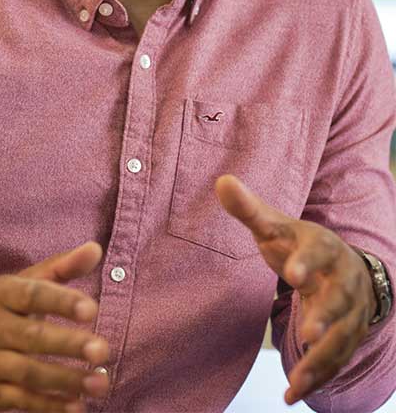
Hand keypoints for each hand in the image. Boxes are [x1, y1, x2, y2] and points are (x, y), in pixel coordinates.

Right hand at [0, 241, 109, 412]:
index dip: (60, 301)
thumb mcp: (21, 284)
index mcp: (1, 294)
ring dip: (66, 380)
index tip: (91, 309)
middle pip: (32, 336)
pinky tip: (77, 406)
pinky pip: (22, 402)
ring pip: (28, 373)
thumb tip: (95, 249)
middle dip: (68, 343)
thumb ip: (60, 268)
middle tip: (102, 349)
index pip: (31, 295)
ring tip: (101, 382)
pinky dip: (49, 406)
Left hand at [215, 175, 376, 405]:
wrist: (345, 266)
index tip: (291, 273)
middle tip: (308, 331)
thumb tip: (221, 181)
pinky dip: (318, 379)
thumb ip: (248, 208)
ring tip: (296, 382)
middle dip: (326, 316)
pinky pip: (337, 362)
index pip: (318, 253)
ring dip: (321, 360)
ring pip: (341, 340)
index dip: (306, 262)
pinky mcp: (348, 338)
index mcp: (324, 248)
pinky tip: (292, 395)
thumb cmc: (299, 244)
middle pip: (339, 301)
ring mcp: (350, 314)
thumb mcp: (276, 225)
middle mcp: (343, 282)